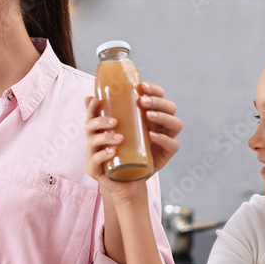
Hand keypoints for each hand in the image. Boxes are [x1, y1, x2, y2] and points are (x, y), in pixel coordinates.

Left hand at [84, 82, 181, 200]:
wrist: (120, 177)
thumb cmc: (116, 149)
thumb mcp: (106, 131)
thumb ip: (99, 115)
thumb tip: (88, 98)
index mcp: (150, 114)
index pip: (159, 96)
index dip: (154, 89)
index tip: (141, 86)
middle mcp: (161, 125)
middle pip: (170, 107)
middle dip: (158, 101)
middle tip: (142, 101)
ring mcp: (166, 139)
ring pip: (175, 123)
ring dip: (162, 116)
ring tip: (147, 115)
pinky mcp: (165, 155)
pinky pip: (172, 145)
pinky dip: (163, 139)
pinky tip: (151, 136)